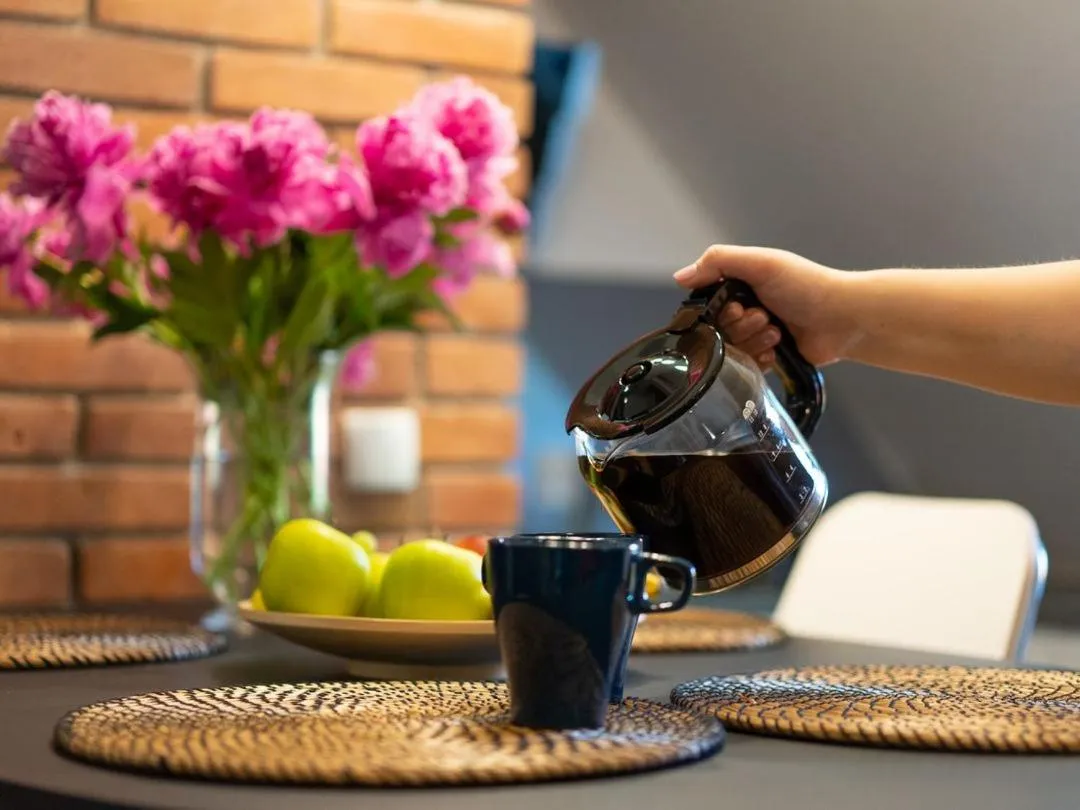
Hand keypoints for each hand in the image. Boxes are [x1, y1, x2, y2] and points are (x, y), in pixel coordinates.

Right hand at [673, 245, 855, 369]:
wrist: (843, 319)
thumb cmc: (807, 286)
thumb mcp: (761, 263)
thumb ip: (718, 262)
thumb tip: (680, 277)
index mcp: (741, 285)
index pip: (707, 305)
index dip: (718, 310)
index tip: (737, 306)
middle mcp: (746, 309)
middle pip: (718, 330)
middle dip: (740, 326)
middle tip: (764, 316)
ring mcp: (756, 335)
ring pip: (732, 350)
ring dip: (753, 342)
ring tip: (777, 332)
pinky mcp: (768, 358)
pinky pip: (746, 367)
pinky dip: (758, 360)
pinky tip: (776, 350)